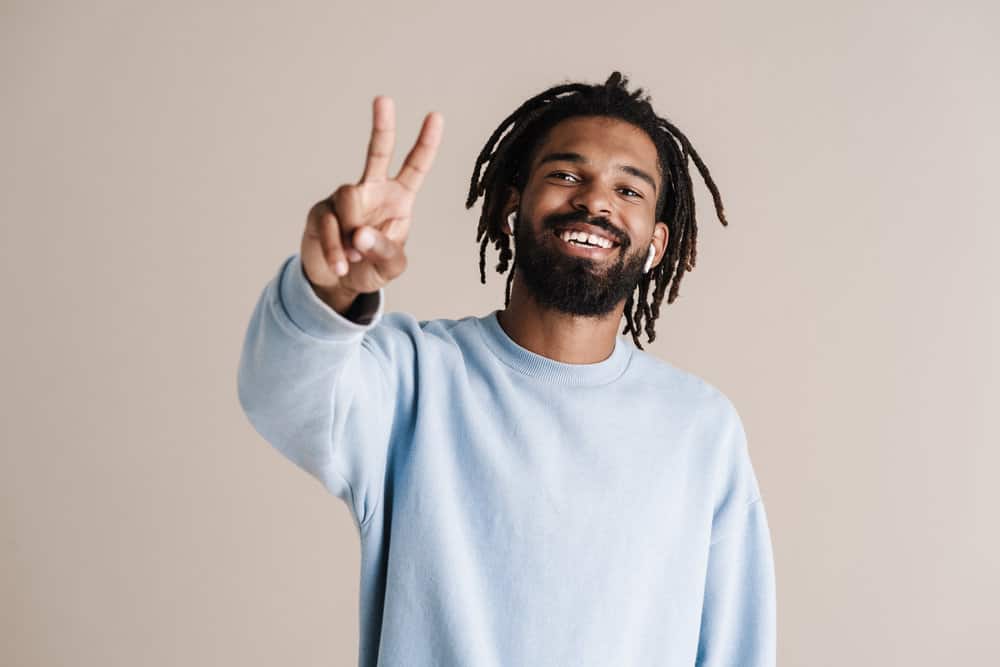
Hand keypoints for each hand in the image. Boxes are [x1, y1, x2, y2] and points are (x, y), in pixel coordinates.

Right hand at [301, 96, 443, 306]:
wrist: (339, 284)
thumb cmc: (372, 267)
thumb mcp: (391, 266)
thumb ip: (384, 249)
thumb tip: (359, 234)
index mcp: (399, 198)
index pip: (415, 167)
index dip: (426, 144)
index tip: (436, 116)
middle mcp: (373, 190)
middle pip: (377, 152)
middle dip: (382, 126)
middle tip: (384, 99)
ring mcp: (345, 199)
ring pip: (348, 197)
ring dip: (353, 232)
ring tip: (353, 257)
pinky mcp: (321, 212)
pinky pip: (329, 223)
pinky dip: (336, 249)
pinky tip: (341, 264)